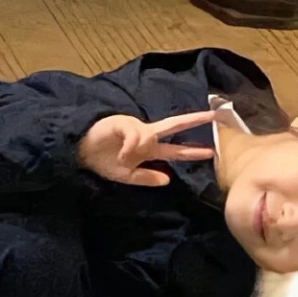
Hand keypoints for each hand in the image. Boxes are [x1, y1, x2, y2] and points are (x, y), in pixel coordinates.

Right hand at [78, 110, 216, 185]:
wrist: (81, 153)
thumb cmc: (104, 162)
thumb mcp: (127, 176)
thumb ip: (147, 178)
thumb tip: (168, 179)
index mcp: (150, 150)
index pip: (177, 149)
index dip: (193, 150)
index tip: (213, 150)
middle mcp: (146, 136)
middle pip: (175, 126)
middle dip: (194, 121)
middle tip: (215, 117)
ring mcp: (135, 127)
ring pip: (149, 136)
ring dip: (137, 149)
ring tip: (121, 158)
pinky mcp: (122, 122)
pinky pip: (133, 135)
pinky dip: (128, 147)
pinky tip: (120, 154)